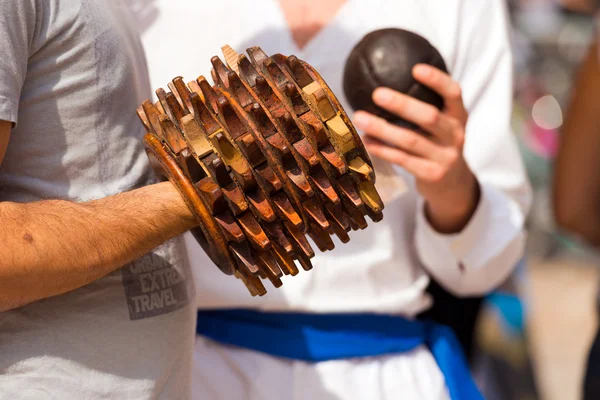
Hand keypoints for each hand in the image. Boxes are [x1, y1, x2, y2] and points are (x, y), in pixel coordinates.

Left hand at [353, 64, 479, 233]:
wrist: (453, 184)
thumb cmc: (438, 145)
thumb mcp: (441, 125)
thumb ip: (425, 105)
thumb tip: (385, 77)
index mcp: (459, 116)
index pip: (453, 93)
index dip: (437, 80)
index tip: (415, 69)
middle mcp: (456, 135)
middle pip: (429, 117)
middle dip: (402, 104)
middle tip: (377, 94)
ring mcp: (445, 157)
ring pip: (410, 140)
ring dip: (382, 128)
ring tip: (360, 117)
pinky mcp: (432, 174)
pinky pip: (402, 159)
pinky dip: (382, 149)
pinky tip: (366, 141)